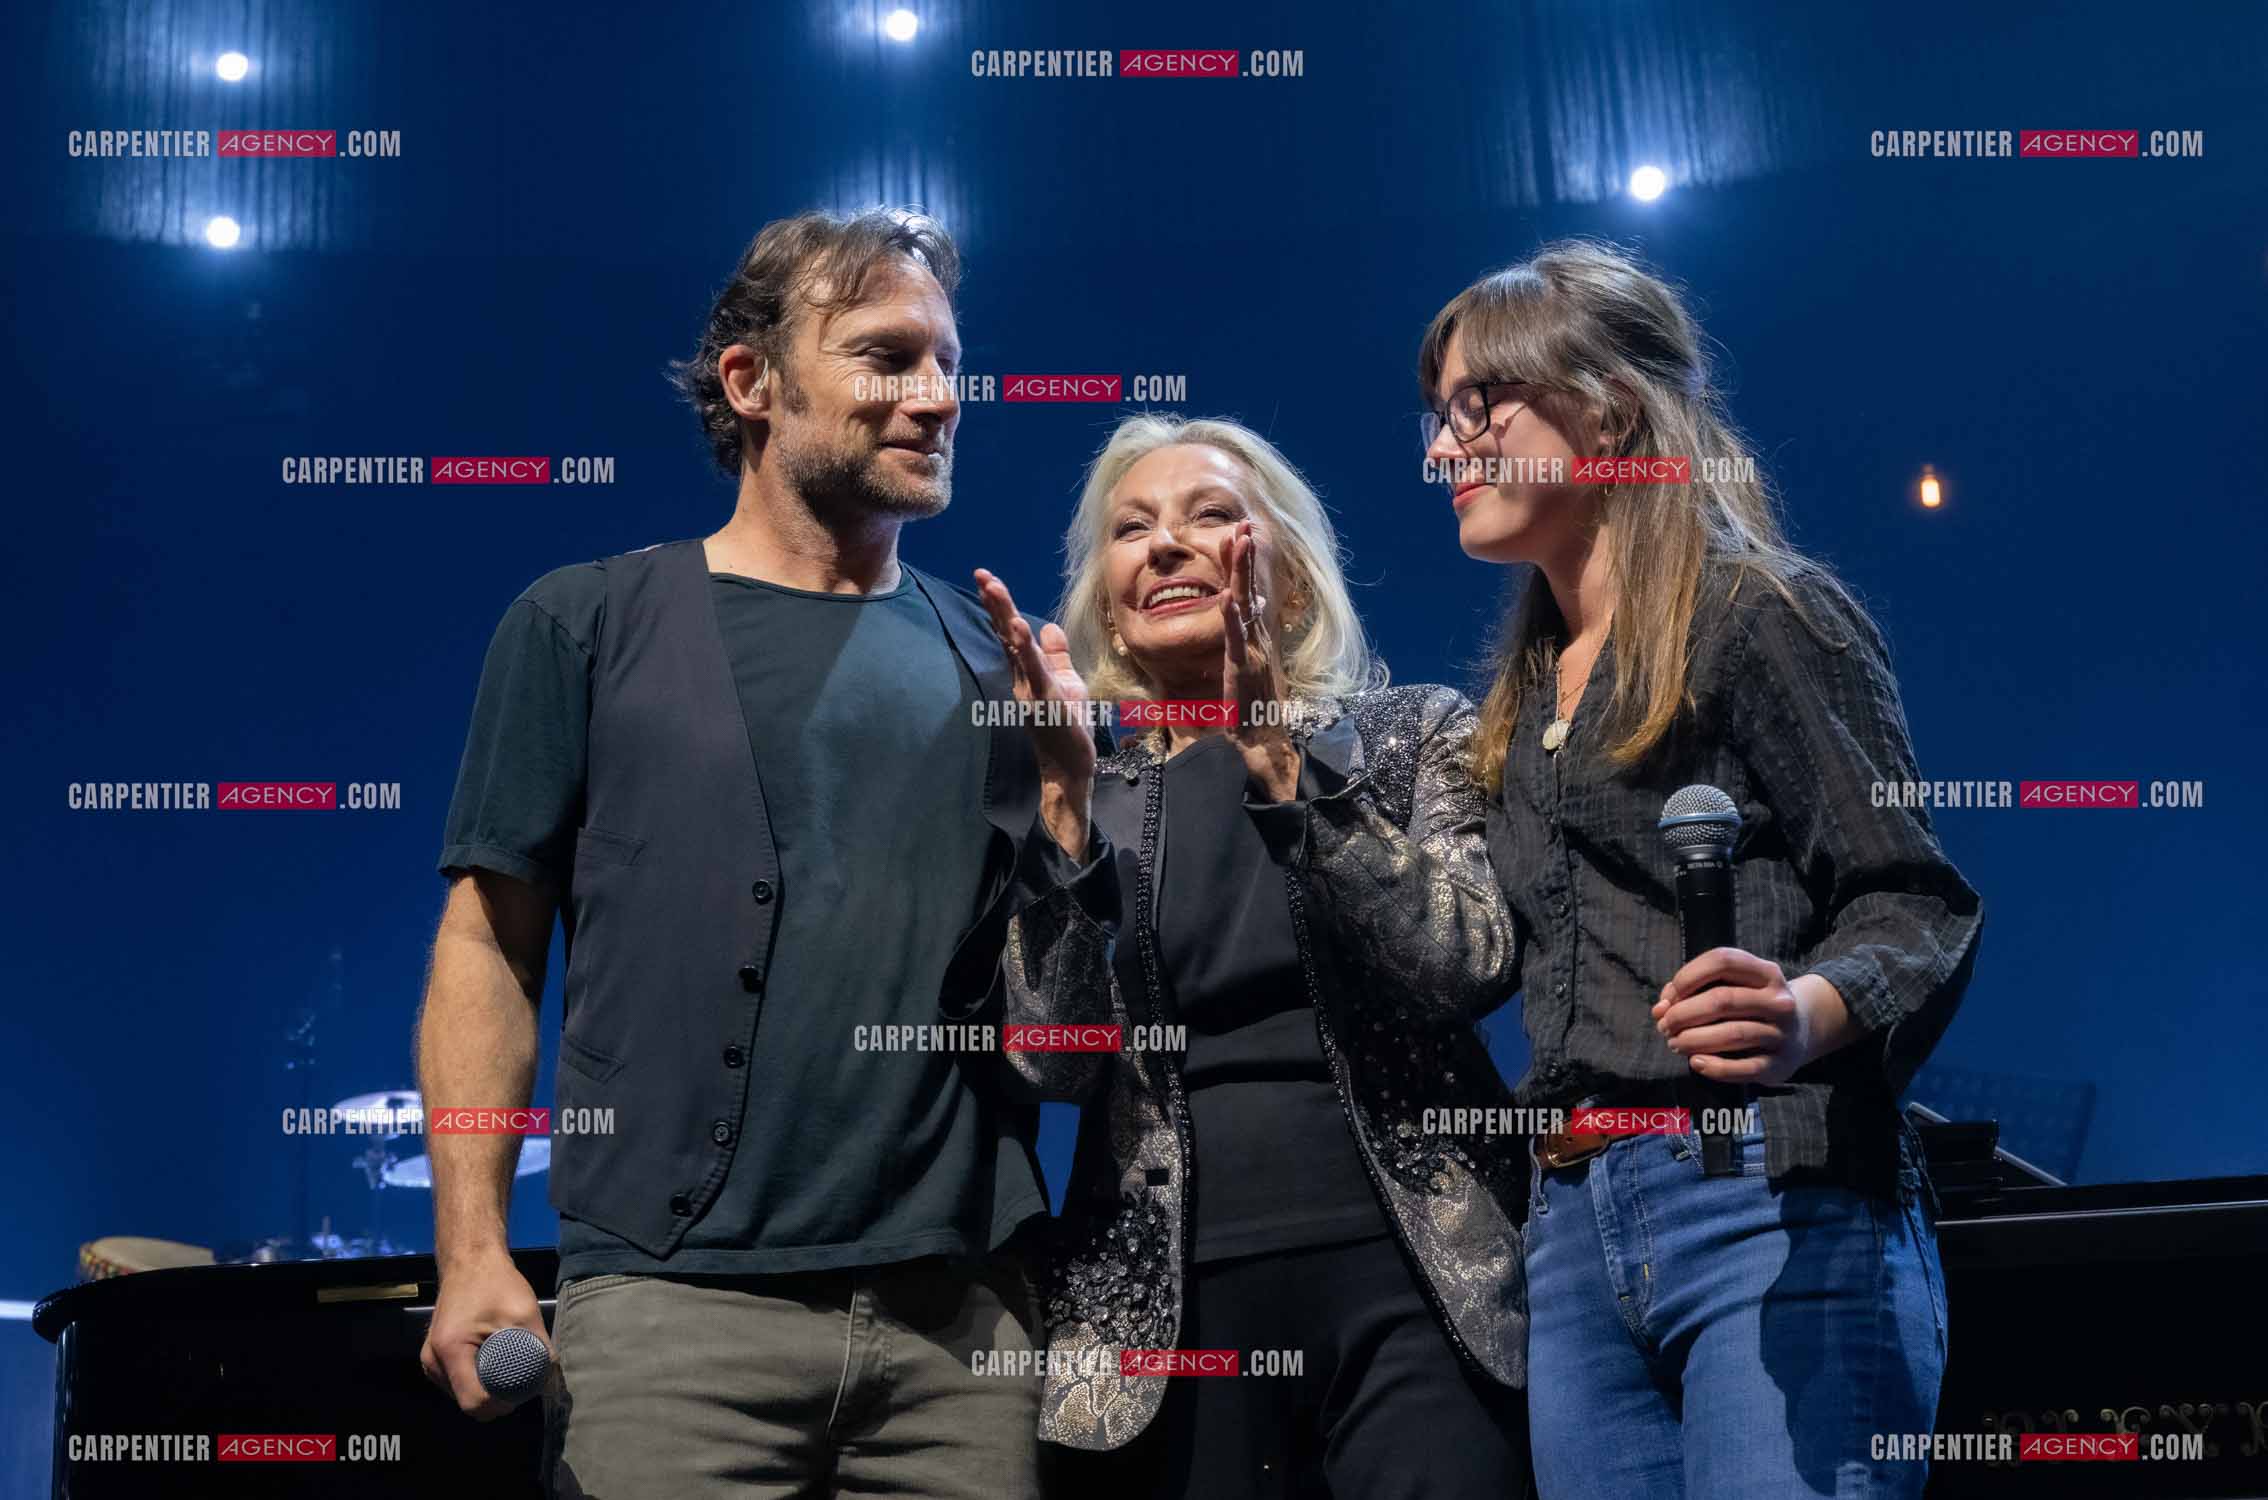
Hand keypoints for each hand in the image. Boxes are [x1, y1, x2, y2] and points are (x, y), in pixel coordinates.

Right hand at [420, 1250, 547, 1419]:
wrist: (470, 1261)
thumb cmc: (495, 1283)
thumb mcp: (524, 1313)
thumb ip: (539, 1347)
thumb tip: (551, 1376)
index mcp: (450, 1350)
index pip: (474, 1402)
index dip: (500, 1404)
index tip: (521, 1392)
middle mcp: (432, 1361)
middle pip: (466, 1401)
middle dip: (495, 1398)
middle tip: (519, 1381)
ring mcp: (429, 1360)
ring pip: (460, 1394)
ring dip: (484, 1389)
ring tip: (507, 1369)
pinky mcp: (433, 1357)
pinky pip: (456, 1382)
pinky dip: (475, 1379)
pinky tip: (492, 1364)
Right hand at [973, 569, 1094, 854]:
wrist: (1071, 765)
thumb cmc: (1068, 726)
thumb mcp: (1067, 682)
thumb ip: (1057, 656)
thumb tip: (1049, 626)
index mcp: (1027, 671)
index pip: (1009, 632)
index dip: (999, 606)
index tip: (986, 579)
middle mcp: (1022, 677)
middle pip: (1005, 633)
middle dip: (994, 603)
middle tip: (980, 574)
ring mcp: (1031, 688)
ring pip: (1014, 646)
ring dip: (1003, 616)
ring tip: (993, 588)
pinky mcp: (1045, 698)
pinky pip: (1034, 668)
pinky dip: (1025, 647)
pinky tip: (1016, 627)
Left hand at [1220, 521, 1299, 802]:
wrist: (1262, 747)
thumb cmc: (1249, 716)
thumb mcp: (1241, 674)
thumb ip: (1237, 647)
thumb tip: (1233, 623)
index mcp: (1254, 641)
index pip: (1248, 595)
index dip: (1244, 566)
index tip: (1240, 535)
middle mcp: (1257, 642)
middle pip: (1250, 590)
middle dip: (1246, 556)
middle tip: (1244, 523)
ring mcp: (1251, 654)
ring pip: (1245, 606)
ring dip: (1241, 574)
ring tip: (1239, 542)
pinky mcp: (1243, 670)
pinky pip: (1235, 640)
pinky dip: (1231, 618)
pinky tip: (1227, 596)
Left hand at [1652, 947, 1853, 1085]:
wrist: (1800, 1032)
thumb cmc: (1750, 1006)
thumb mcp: (1731, 987)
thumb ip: (1693, 991)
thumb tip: (1660, 1009)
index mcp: (1766, 972)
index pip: (1723, 961)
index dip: (1688, 976)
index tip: (1669, 996)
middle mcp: (1779, 1000)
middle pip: (1723, 1000)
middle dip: (1684, 1014)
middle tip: (1665, 1026)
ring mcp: (1782, 1033)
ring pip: (1732, 1034)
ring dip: (1694, 1040)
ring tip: (1674, 1043)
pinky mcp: (1780, 1064)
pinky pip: (1745, 1068)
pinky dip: (1715, 1067)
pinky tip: (1696, 1062)